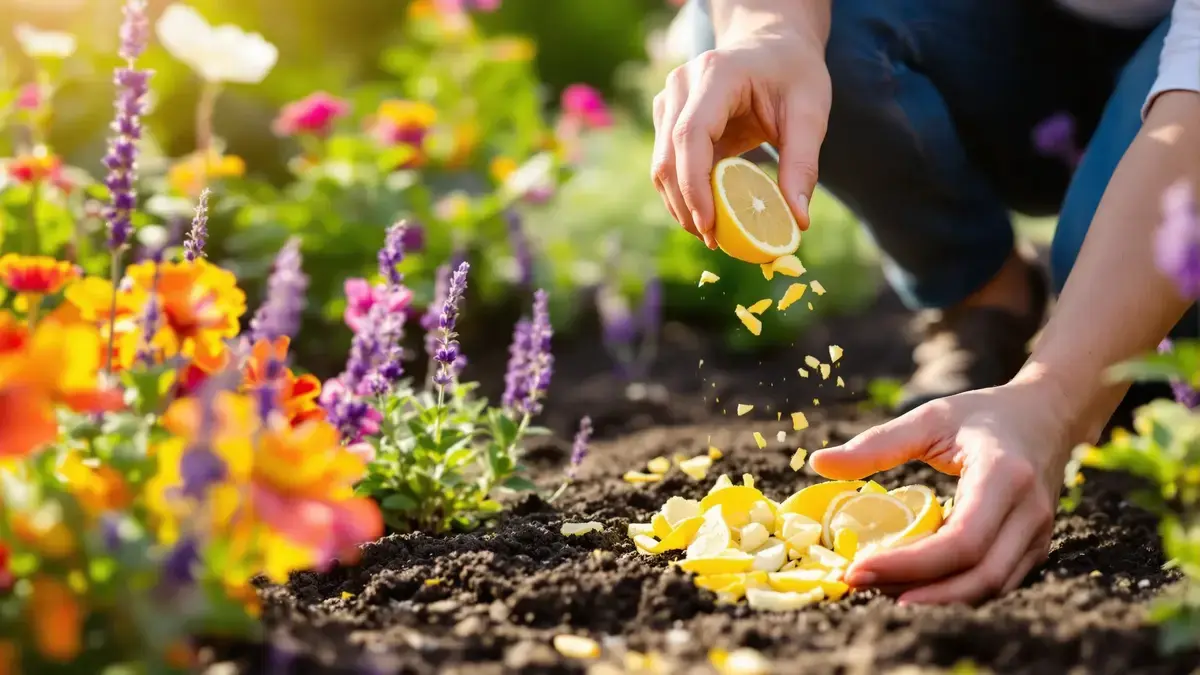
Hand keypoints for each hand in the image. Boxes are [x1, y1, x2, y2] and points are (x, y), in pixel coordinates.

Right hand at [651, 29, 830, 248]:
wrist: (772, 45)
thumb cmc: (793, 75)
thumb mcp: (811, 113)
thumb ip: (803, 164)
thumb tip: (797, 222)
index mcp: (716, 74)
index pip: (690, 135)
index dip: (694, 185)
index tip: (710, 226)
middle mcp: (682, 85)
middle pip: (668, 158)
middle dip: (686, 207)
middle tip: (715, 243)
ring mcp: (669, 101)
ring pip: (661, 166)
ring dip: (681, 206)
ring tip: (712, 235)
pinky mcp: (668, 119)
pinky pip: (668, 165)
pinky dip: (683, 195)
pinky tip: (707, 215)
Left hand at [808, 380, 1073, 604]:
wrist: (1048, 415)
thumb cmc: (983, 414)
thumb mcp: (930, 418)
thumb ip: (877, 443)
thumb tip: (818, 463)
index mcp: (1004, 476)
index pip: (962, 541)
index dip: (910, 565)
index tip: (859, 569)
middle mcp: (1030, 512)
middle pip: (979, 576)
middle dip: (919, 591)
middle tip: (862, 586)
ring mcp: (1039, 534)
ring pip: (990, 587)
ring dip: (936, 598)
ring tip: (881, 589)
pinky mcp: (1035, 547)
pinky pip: (996, 582)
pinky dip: (955, 591)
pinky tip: (913, 585)